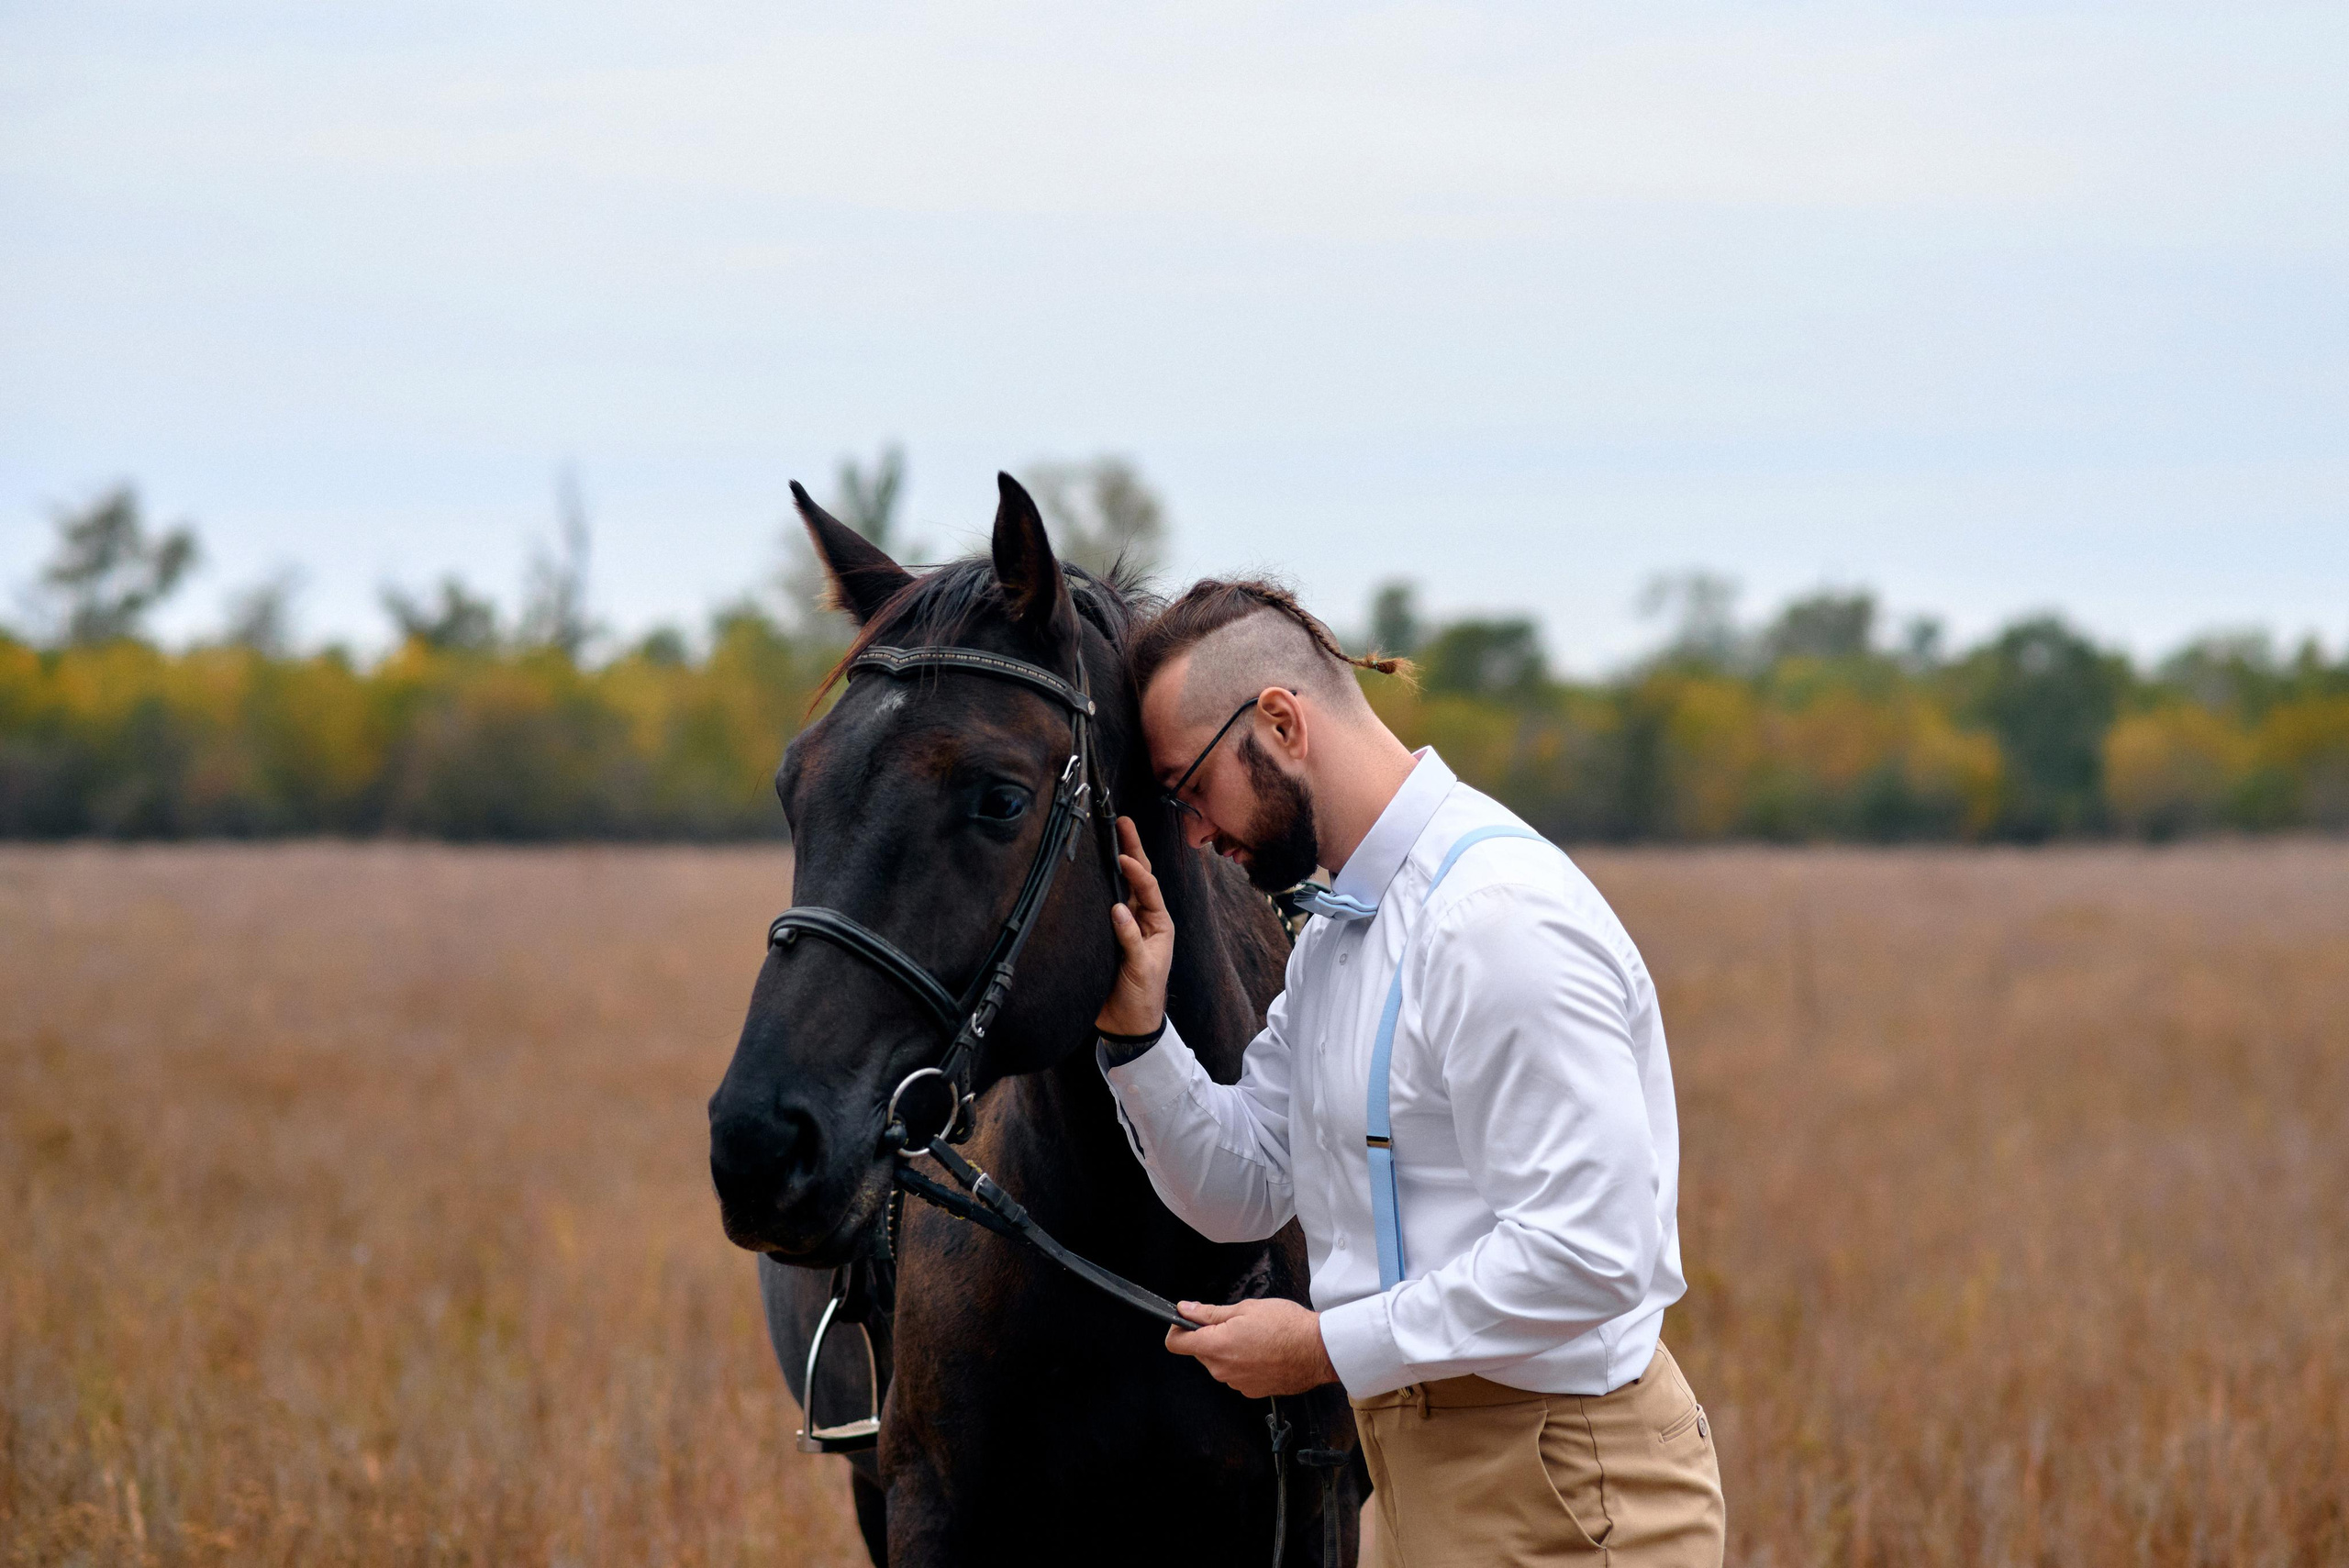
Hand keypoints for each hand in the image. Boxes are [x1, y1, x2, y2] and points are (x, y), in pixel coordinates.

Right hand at [1096, 816, 1172, 1036]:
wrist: (1127, 1025)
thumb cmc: (1142, 997)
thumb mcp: (1141, 969)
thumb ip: (1131, 940)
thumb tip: (1118, 909)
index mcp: (1158, 924)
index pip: (1148, 889)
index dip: (1136, 870)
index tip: (1122, 855)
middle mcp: (1143, 919)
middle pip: (1137, 878)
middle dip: (1131, 849)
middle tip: (1122, 821)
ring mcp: (1125, 925)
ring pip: (1120, 887)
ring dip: (1116, 861)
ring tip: (1109, 834)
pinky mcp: (1107, 935)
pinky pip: (1104, 905)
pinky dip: (1100, 886)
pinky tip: (1090, 870)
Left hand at [1164, 1298, 1338, 1397]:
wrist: (1317, 1350)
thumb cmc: (1287, 1326)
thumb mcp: (1245, 1308)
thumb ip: (1210, 1312)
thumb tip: (1186, 1309)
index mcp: (1216, 1346)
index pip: (1176, 1343)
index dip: (1178, 1328)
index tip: (1187, 1319)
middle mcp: (1222, 1369)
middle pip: (1200, 1351)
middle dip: (1209, 1336)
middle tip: (1234, 1321)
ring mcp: (1237, 1383)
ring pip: (1219, 1363)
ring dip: (1228, 1349)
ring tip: (1254, 1336)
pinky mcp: (1251, 1390)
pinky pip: (1236, 1374)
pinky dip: (1243, 1362)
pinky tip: (1262, 1351)